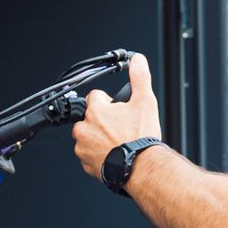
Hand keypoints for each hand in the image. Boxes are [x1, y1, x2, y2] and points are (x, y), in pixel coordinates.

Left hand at [72, 52, 161, 180]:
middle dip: (102, 121)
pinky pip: (89, 155)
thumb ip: (140, 77)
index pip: (95, 96)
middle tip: (119, 128)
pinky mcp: (86, 164)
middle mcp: (84, 128)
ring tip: (117, 143)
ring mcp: (83, 147)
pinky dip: (99, 154)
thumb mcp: (145, 101)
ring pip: (88, 136)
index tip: (117, 110)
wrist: (140, 168)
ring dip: (99, 138)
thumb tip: (137, 60)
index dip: (108, 102)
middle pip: (89, 117)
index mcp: (95, 110)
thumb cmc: (140, 138)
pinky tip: (114, 155)